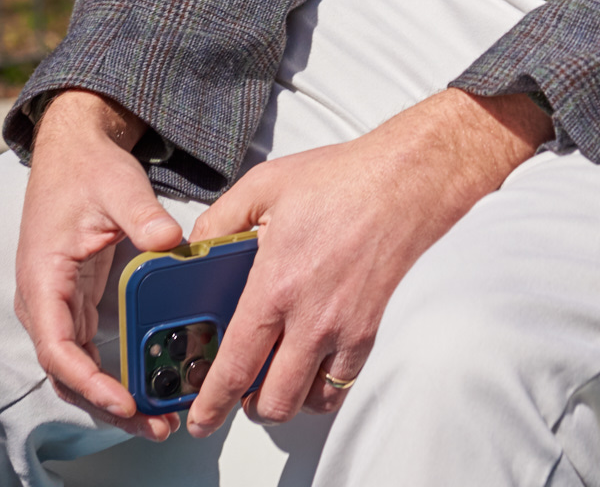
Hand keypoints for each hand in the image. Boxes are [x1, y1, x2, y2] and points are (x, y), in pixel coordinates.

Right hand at [15, 88, 185, 439]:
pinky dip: (114, 374)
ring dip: (113, 397)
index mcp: (43, 279)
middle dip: (108, 405)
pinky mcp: (76, 304)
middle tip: (155, 424)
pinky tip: (147, 384)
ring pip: (79, 369)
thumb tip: (171, 241)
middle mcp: (44, 303)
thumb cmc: (87, 169)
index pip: (57, 348)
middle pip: (69, 373)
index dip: (88, 381)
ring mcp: (59, 306)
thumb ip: (141, 214)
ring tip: (158, 418)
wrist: (74, 150)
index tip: (122, 400)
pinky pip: (90, 352)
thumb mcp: (118, 186)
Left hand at [184, 87, 551, 434]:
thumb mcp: (265, 184)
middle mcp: (310, 318)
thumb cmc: (341, 180)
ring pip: (307, 401)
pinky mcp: (369, 331)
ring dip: (285, 399)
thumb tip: (194, 247)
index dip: (212, 402)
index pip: (236, 365)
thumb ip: (221, 219)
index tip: (200, 419)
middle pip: (272, 401)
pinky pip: (341, 385)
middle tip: (237, 393)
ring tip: (273, 377)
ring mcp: (344, 330)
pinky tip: (310, 366)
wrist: (404, 181)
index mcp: (276, 285)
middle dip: (247, 407)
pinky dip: (320, 388)